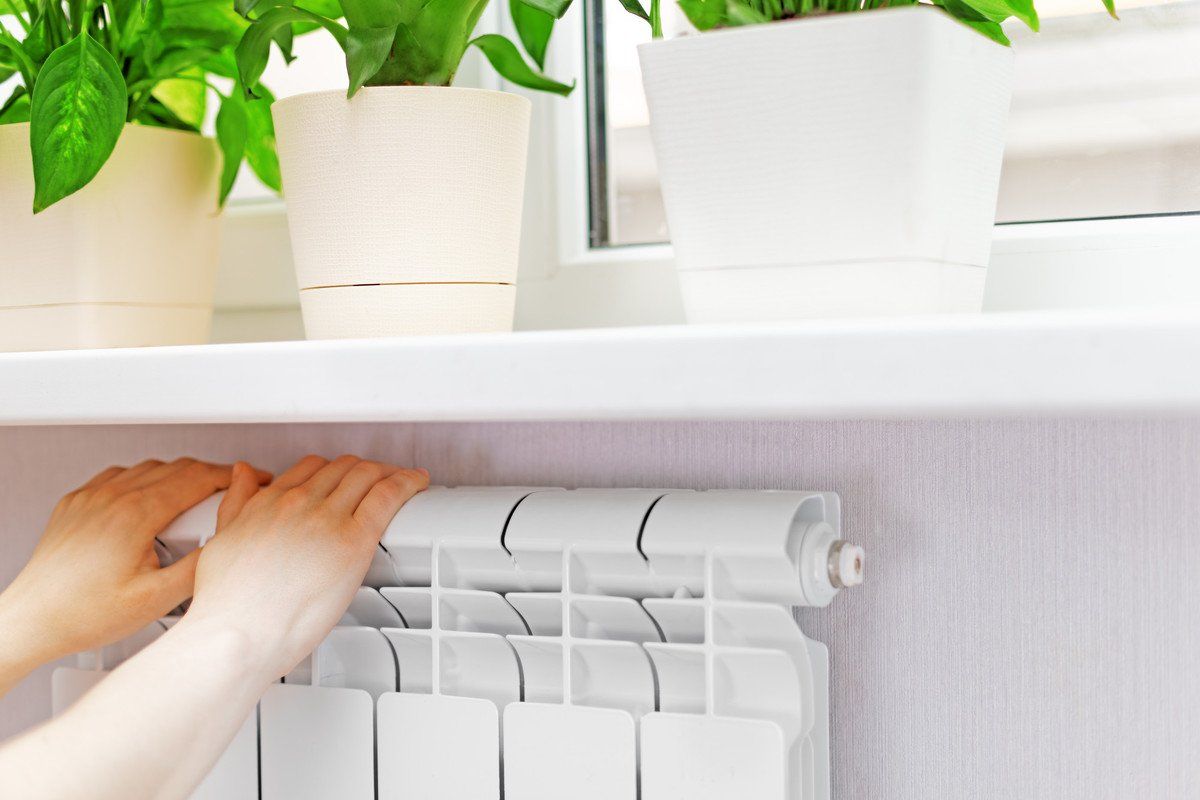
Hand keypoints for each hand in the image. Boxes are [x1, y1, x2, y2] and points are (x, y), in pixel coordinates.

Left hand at [0, 458, 269, 695]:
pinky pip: (118, 475)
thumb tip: (225, 548)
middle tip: (228, 494)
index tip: (250, 480)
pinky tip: (148, 500)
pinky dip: (144, 479)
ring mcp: (91, 497)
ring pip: (148, 467)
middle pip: (177, 467)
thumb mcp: (155, 600)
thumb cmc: (83, 614)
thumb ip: (198, 569)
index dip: (232, 478)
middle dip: (211, 476)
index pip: (197, 478)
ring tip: (191, 502)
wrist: (34, 620)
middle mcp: (112, 498)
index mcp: (136, 515)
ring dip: (178, 477)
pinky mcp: (76, 504)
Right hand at [185, 455, 428, 680]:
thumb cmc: (227, 605)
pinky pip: (387, 496)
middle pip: (342, 468)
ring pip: (367, 475)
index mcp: (267, 503)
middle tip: (382, 479)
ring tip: (404, 480)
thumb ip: (236, 504)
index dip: (334, 469)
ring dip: (390, 473)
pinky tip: (418, 483)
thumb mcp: (221, 541)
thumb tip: (243, 474)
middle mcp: (298, 503)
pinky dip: (408, 482)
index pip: (310, 468)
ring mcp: (326, 519)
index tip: (346, 477)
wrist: (234, 635)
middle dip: (365, 470)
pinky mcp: (352, 540)